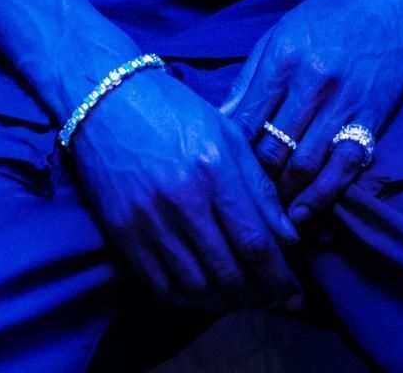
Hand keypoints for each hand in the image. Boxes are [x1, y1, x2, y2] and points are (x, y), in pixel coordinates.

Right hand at [67, 62, 302, 311]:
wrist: (107, 101)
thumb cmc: (174, 111)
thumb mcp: (227, 134)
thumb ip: (259, 187)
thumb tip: (288, 239)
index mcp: (213, 167)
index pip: (255, 242)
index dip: (279, 276)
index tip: (295, 290)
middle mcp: (181, 199)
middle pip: (229, 272)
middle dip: (260, 294)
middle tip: (274, 298)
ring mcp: (147, 220)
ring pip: (197, 287)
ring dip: (228, 302)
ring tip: (246, 297)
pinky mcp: (122, 234)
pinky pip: (162, 286)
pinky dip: (190, 299)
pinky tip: (208, 292)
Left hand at [219, 0, 402, 225]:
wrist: (385, 1)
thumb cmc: (324, 17)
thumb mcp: (277, 36)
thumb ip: (249, 79)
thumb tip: (218, 120)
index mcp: (282, 59)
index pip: (246, 120)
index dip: (230, 155)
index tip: (220, 175)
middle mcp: (311, 82)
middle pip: (273, 148)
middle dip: (255, 181)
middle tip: (242, 204)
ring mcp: (343, 102)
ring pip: (305, 164)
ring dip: (285, 196)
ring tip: (269, 218)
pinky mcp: (372, 117)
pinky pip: (344, 165)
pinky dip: (323, 195)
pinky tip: (305, 214)